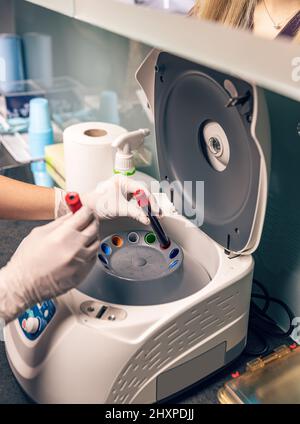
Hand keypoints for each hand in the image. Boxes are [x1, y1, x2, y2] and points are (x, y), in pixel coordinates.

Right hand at [0, 207, 98, 322]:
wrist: (24, 285)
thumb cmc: (27, 260)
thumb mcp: (39, 233)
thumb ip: (60, 222)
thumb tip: (73, 214)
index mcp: (63, 235)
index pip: (85, 215)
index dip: (87, 210)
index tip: (86, 209)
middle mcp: (75, 248)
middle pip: (94, 228)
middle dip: (92, 221)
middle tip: (88, 219)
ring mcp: (81, 262)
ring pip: (96, 243)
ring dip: (91, 236)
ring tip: (82, 236)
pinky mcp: (83, 274)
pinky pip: (93, 258)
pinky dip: (90, 252)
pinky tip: (80, 251)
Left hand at [81, 175, 158, 224]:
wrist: (87, 209)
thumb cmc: (97, 204)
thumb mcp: (119, 208)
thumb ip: (134, 213)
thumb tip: (145, 218)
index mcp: (123, 181)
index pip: (142, 190)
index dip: (150, 201)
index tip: (154, 211)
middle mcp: (124, 184)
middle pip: (143, 193)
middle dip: (150, 204)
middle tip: (156, 213)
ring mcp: (123, 190)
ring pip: (140, 197)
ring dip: (146, 206)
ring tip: (152, 214)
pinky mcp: (123, 198)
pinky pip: (135, 202)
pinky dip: (140, 208)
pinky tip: (143, 213)